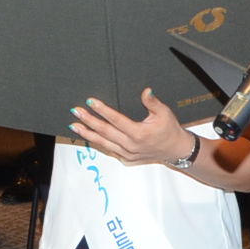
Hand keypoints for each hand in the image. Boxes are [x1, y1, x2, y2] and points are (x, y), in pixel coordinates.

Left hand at [69, 88, 195, 165]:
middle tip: (76, 112)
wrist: (175, 149)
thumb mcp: (164, 113)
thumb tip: (146, 91)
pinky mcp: (125, 157)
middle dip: (89, 121)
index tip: (90, 102)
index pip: (116, 120)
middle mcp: (130, 145)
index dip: (102, 110)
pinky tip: (87, 135)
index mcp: (139, 133)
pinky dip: (96, 141)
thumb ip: (153, 102)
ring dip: (87, 134)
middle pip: (105, 132)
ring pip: (103, 142)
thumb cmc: (169, 130)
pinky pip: (108, 148)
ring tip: (74, 125)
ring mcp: (127, 153)